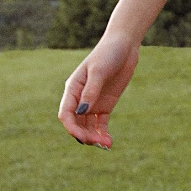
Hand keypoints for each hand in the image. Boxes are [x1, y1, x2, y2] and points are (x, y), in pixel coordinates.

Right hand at [57, 33, 140, 147]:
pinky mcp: (105, 104)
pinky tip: (109, 142)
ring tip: (106, 145)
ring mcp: (93, 103)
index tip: (83, 137)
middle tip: (98, 143)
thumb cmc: (108, 54)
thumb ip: (91, 91)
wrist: (124, 46)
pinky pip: (101, 123)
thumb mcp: (99, 71)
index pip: (66, 114)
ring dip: (94, 137)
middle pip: (77, 123)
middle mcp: (80, 98)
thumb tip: (81, 112)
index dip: (72, 127)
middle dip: (85, 135)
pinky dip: (103, 133)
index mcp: (72, 89)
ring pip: (88, 126)